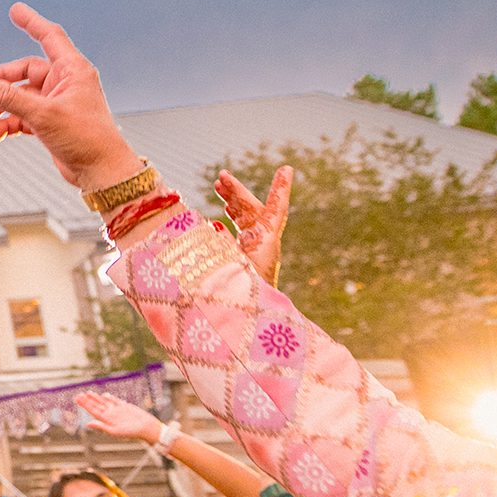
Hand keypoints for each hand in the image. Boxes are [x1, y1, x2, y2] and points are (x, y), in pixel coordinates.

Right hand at [0, 4, 143, 190]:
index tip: (15, 10)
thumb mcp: (42, 115)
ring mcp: (57, 103)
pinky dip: (8, 123)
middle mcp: (65, 83)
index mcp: (73, 70)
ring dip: (2, 106)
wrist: (102, 172)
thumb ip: (7, 98)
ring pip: (21, 96)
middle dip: (1, 82)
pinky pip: (23, 116)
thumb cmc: (86, 139)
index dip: (32, 22)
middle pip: (25, 72)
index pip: (50, 37)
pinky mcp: (51, 123)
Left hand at [74, 391, 162, 444]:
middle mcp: (111, 415)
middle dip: (87, 401)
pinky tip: (105, 395)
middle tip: (78, 395)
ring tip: (88, 393)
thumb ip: (101, 427)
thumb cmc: (132, 432)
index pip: (93, 411)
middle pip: (96, 406)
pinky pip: (116, 401)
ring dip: (96, 398)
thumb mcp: (115, 431)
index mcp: (107, 420)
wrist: (147, 428)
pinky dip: (110, 398)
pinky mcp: (126, 407)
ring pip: (104, 402)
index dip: (84, 405)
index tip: (77, 399)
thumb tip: (87, 424)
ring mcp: (118, 410)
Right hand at [216, 165, 292, 285]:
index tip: (286, 169)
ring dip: (232, 204)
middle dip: (236, 193)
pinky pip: (240, 236)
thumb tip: (209, 229)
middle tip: (219, 178)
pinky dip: (229, 223)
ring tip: (217, 187)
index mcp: (265, 243)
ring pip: (246, 221)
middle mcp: (262, 245)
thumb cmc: (240, 297)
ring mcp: (255, 253)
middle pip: (253, 210)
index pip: (275, 209)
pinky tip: (218, 220)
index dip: (280, 188)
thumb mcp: (228, 270)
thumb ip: (217, 249)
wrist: (247, 327)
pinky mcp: (246, 262)